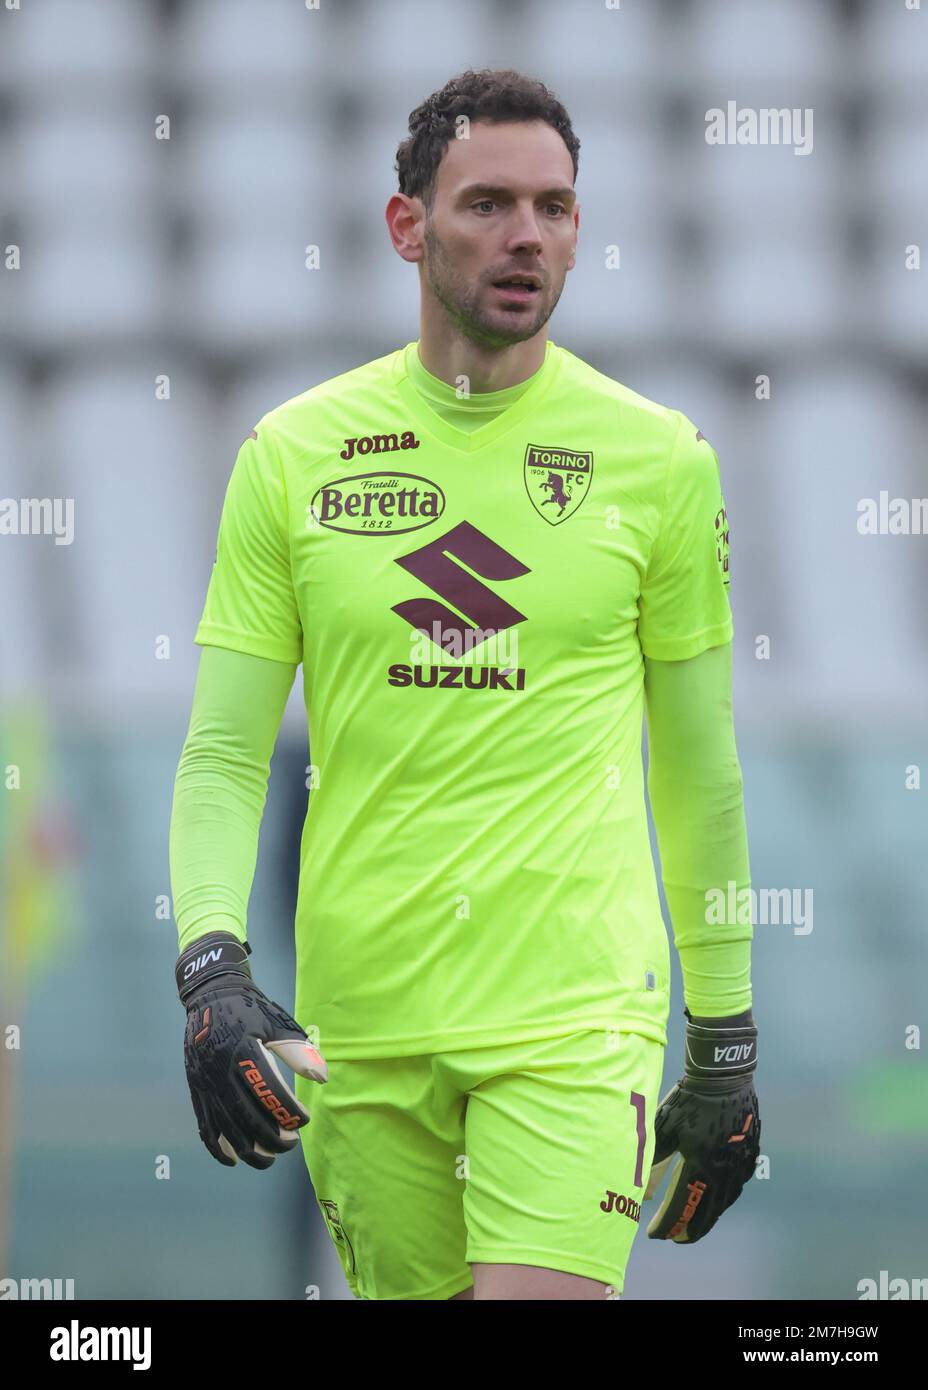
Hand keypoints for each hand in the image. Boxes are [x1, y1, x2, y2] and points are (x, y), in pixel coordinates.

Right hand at [176, 931, 326, 1168]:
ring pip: (226, 1128)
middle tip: (291, 1144)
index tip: (304, 1121)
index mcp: (242, 1051)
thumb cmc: (249, 1008)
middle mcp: (220, 1070)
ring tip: (269, 1158)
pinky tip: (233, 1158)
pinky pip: (204, 1125)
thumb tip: (322, 1077)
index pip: (268, 1091)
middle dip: (271, 1138)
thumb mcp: (276, 1022)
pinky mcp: (195, 1089)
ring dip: (249, 1149)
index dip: (288, 1111)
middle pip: (247, 1117)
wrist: (210, 995)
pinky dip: (218, 1147)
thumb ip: (298, 1050)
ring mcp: (205, 1083)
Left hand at [644, 1007, 758, 1241]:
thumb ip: (653, 1157)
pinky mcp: (750, 1155)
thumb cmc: (689, 1099)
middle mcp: (723, 1170)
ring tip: (695, 1224)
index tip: (655, 1234)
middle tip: (677, 1237)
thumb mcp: (665, 1126)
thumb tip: (641, 1187)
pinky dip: (723, 1199)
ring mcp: (740, 1164)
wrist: (724, 1076)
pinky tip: (716, 1200)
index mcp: (700, 1164)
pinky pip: (736, 1186)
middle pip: (706, 1212)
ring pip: (724, 1202)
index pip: (681, 1206)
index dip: (667, 1224)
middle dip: (690, 1229)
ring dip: (708, 1217)